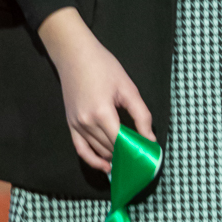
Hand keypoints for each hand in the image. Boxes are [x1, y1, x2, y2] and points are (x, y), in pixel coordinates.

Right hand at [37, 7, 154, 173]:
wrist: (75, 55)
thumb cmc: (103, 67)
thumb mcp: (128, 88)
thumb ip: (142, 115)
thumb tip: (150, 138)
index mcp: (102, 113)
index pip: (122, 142)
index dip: (137, 150)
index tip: (150, 155)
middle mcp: (86, 123)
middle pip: (111, 149)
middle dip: (128, 155)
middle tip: (144, 159)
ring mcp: (76, 125)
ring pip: (99, 151)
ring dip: (114, 158)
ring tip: (130, 162)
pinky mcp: (71, 125)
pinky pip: (81, 150)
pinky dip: (94, 161)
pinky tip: (107, 166)